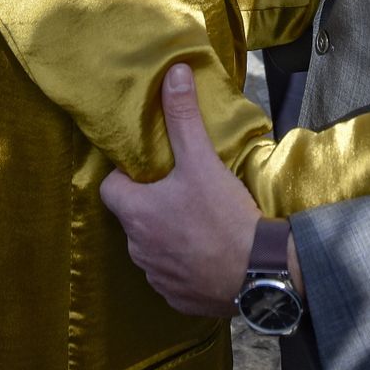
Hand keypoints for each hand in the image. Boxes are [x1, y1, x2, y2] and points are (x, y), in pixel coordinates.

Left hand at [100, 63, 261, 316]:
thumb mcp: (202, 160)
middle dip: (152, 204)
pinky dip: (185, 264)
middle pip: (134, 217)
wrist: (258, 273)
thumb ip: (183, 117)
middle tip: (183, 190)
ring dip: (168, 235)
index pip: (111, 188)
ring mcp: (156, 276)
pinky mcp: (177, 297)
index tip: (154, 169)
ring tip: (200, 220)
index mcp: (136, 213)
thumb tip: (174, 72)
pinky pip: (172, 276)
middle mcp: (137, 248)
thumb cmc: (223, 215)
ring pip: (153, 247)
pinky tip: (210, 252)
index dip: (128, 176)